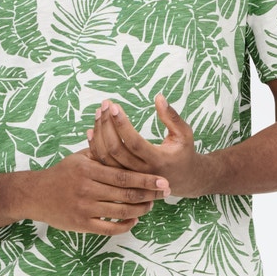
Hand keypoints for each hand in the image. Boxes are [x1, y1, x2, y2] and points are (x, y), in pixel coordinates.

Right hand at [27, 148, 169, 234]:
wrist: (35, 194)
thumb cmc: (62, 174)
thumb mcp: (79, 158)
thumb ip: (102, 153)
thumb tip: (123, 139)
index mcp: (88, 169)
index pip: (123, 175)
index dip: (146, 179)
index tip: (163, 180)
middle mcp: (87, 189)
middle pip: (126, 194)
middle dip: (150, 194)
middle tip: (166, 192)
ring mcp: (84, 208)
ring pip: (121, 212)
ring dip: (141, 210)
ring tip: (151, 205)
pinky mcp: (81, 224)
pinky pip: (110, 228)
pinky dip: (125, 225)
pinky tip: (134, 220)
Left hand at [87, 94, 210, 196]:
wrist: (182, 178)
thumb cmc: (183, 152)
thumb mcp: (184, 134)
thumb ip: (172, 117)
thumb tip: (159, 97)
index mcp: (158, 161)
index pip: (134, 143)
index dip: (122, 125)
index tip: (115, 106)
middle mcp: (141, 172)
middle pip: (116, 150)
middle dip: (107, 125)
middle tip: (105, 104)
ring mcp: (130, 177)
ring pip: (106, 158)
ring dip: (99, 134)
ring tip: (99, 112)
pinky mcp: (122, 178)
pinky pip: (104, 164)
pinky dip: (95, 147)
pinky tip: (92, 130)